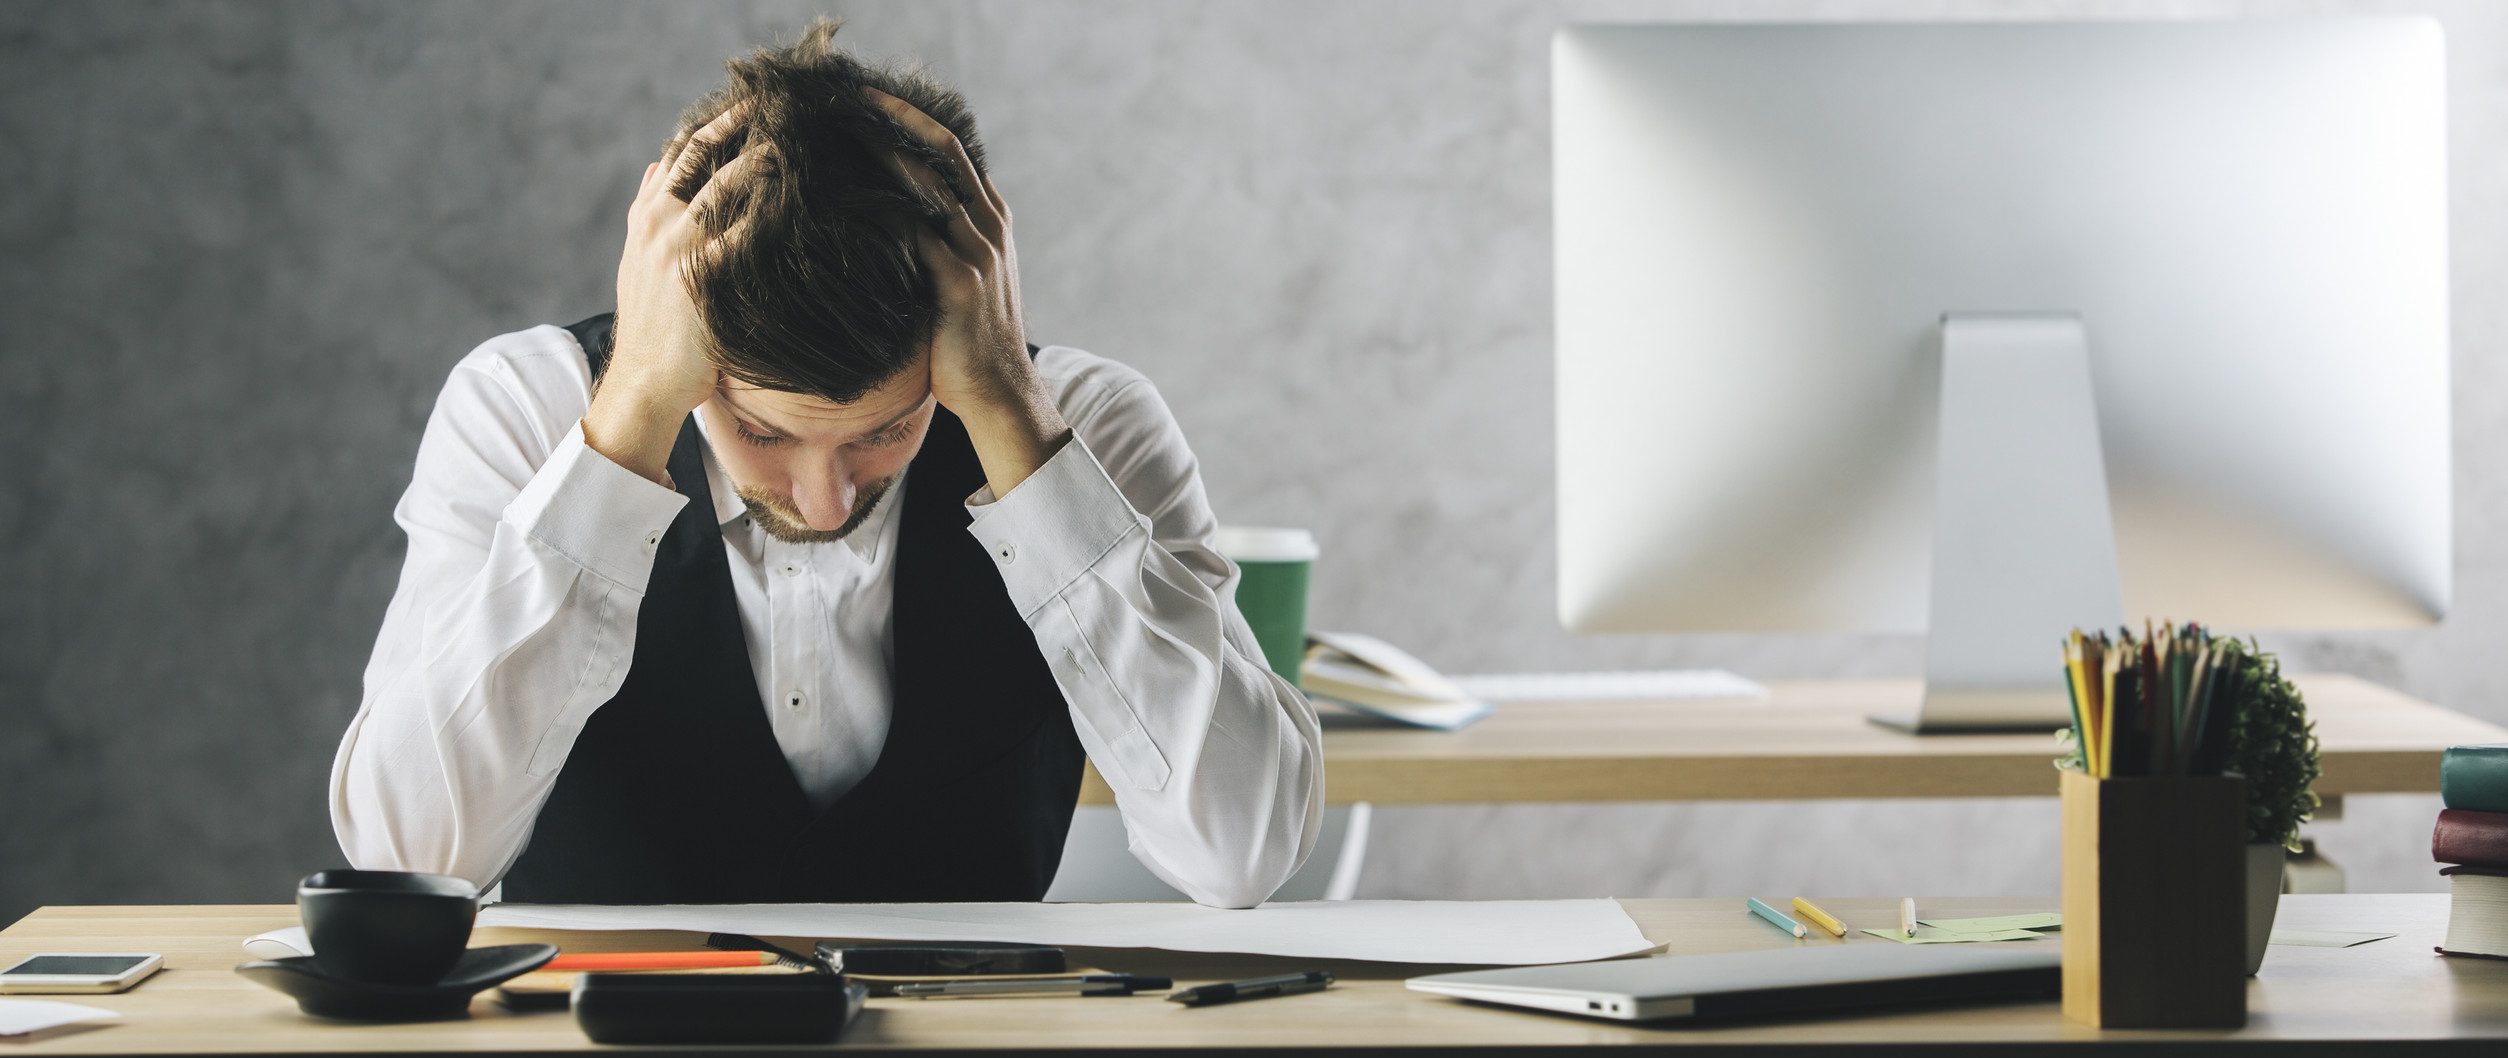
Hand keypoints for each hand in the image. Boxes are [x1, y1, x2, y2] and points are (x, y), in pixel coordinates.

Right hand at [582, 106, 758, 484]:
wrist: (643, 379)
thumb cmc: (651, 324)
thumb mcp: (638, 258)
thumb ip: (648, 208)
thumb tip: (657, 163)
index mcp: (646, 217)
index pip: (678, 154)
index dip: (712, 123)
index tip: (745, 101)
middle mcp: (659, 224)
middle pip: (699, 155)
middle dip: (737, 123)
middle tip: (776, 102)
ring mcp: (679, 249)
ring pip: (722, 185)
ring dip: (760, 157)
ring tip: (795, 137)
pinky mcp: (703, 277)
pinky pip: (743, 234)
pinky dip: (771, 211)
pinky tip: (799, 195)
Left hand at [864, 87, 1069, 495]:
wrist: (1001, 393)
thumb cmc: (968, 342)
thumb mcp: (961, 279)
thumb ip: (937, 244)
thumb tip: (884, 221)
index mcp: (990, 219)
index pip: (949, 150)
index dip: (909, 119)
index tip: (866, 99)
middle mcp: (989, 225)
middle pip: (940, 151)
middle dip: (894, 117)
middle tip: (846, 96)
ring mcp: (978, 251)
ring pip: (926, 184)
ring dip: (881, 153)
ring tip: (836, 130)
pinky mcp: (961, 282)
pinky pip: (915, 234)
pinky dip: (878, 212)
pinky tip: (838, 198)